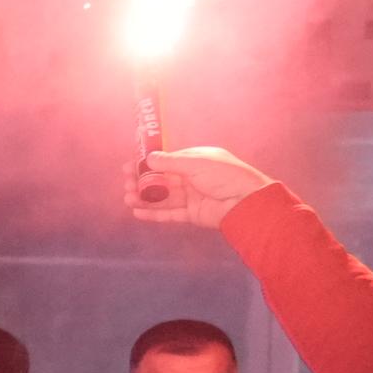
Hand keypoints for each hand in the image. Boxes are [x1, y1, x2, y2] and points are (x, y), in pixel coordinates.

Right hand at [127, 145, 276, 227]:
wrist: (247, 201)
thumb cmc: (225, 176)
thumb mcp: (196, 163)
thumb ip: (171, 162)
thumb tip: (149, 158)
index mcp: (196, 161)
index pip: (167, 162)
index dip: (148, 165)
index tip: (129, 166)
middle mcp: (192, 178)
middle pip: (162, 180)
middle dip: (142, 182)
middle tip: (125, 183)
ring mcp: (192, 197)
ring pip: (163, 198)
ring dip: (144, 198)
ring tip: (127, 198)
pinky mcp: (192, 214)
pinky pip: (169, 214)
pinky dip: (153, 213)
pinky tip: (138, 212)